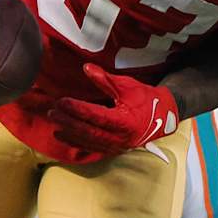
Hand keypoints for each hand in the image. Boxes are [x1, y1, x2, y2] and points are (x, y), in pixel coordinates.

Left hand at [48, 64, 179, 157]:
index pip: (96, 116)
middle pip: (90, 131)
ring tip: (55, 124)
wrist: (165, 116)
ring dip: (70, 133)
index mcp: (126, 122)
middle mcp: (121, 138)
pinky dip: (77, 142)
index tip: (62, 102)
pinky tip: (63, 136)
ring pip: (89, 141)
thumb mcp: (128, 86)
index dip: (78, 109)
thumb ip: (106, 80)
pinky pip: (92, 147)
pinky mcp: (114, 149)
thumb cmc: (147, 99)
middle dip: (69, 122)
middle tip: (53, 113)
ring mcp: (117, 146)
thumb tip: (86, 68)